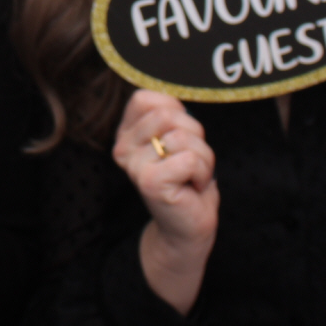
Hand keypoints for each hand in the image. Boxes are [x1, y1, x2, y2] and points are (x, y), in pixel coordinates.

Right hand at [113, 90, 217, 313]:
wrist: (187, 227)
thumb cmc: (186, 180)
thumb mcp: (176, 139)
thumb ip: (170, 116)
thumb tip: (173, 100)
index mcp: (126, 134)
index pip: (146, 99)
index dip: (174, 112)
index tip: (177, 139)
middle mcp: (123, 148)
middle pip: (169, 116)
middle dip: (194, 137)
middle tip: (189, 162)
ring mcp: (134, 165)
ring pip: (184, 137)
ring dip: (202, 158)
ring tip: (192, 176)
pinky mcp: (150, 182)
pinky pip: (190, 159)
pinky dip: (202, 172)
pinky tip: (192, 187)